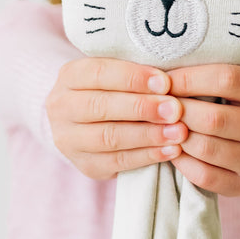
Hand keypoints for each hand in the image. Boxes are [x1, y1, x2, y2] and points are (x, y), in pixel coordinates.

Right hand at [45, 57, 188, 178]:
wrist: (85, 123)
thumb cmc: (113, 91)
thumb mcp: (116, 75)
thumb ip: (136, 75)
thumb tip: (171, 78)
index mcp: (69, 76)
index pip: (98, 73)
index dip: (132, 78)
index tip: (165, 82)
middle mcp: (61, 107)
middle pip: (101, 106)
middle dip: (142, 108)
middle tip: (175, 110)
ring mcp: (68, 139)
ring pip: (108, 137)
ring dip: (148, 135)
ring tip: (178, 132)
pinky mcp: (84, 165)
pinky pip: (116, 162)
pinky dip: (147, 156)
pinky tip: (170, 150)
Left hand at [166, 63, 239, 196]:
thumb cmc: (237, 98)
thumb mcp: (237, 75)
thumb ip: (209, 68)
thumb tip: (161, 69)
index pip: (227, 79)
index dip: (189, 79)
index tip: (164, 80)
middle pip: (214, 118)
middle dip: (178, 112)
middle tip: (157, 107)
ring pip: (206, 148)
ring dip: (176, 137)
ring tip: (162, 126)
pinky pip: (204, 176)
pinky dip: (182, 162)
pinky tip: (172, 149)